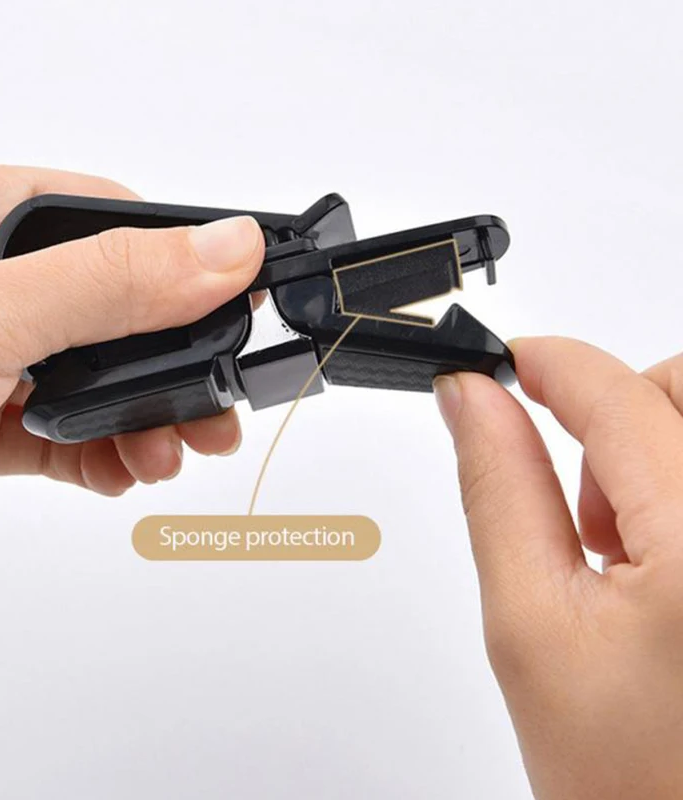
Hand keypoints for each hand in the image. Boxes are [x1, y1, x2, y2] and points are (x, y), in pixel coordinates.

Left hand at [0, 162, 263, 543]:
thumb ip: (112, 282)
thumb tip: (223, 247)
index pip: (111, 220)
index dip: (181, 261)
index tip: (235, 303)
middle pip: (113, 310)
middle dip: (172, 362)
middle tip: (217, 404)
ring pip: (93, 378)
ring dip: (143, 418)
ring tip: (173, 453)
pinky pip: (61, 431)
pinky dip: (101, 453)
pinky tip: (122, 472)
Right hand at [435, 337, 682, 798]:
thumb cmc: (632, 780)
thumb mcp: (531, 624)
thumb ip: (499, 490)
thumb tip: (473, 401)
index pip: (619, 402)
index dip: (550, 365)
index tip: (505, 360)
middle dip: (619, 412)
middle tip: (581, 497)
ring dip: (652, 450)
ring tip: (624, 550)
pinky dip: (681, 479)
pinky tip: (668, 557)